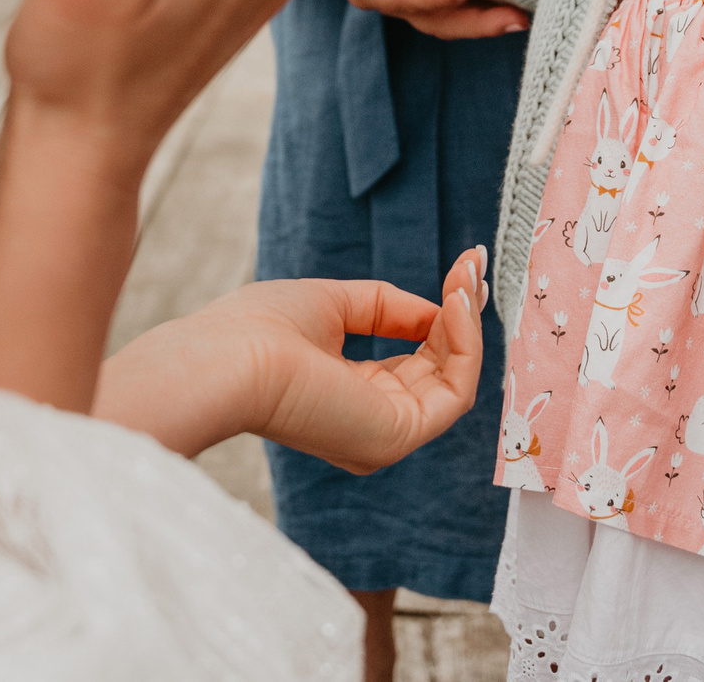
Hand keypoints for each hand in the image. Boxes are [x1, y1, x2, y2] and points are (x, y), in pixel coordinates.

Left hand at [97, 248, 489, 470]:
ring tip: (466, 278)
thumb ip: (387, 307)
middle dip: (460, 316)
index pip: (411, 363)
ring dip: (466, 324)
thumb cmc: (261, 330)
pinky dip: (465, 342)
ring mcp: (386, 435)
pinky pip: (456, 390)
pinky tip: (455, 302)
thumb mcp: (333, 305)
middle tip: (472, 268)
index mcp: (347, 399)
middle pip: (438, 372)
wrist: (232, 358)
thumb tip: (437, 309)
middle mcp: (370, 425)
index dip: (437, 318)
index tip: (458, 272)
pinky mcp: (398, 434)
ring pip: (454, 381)